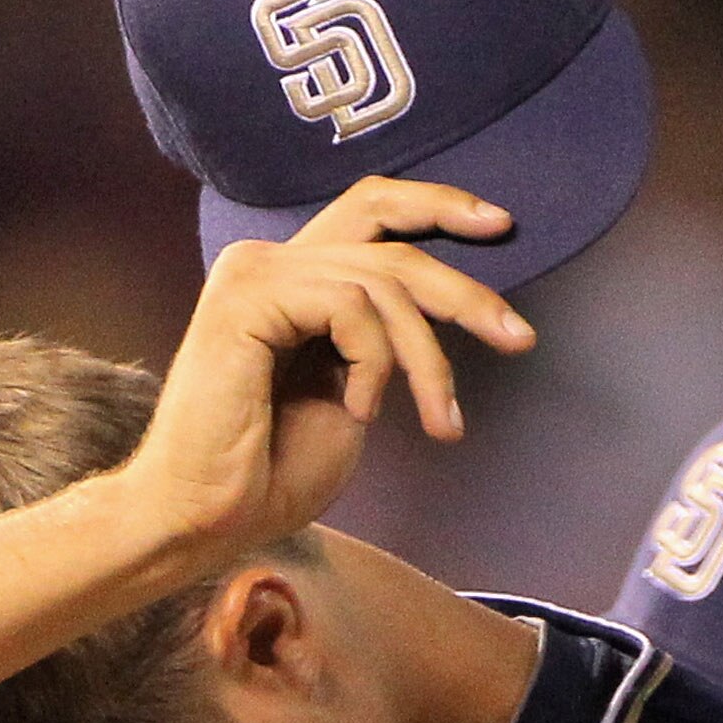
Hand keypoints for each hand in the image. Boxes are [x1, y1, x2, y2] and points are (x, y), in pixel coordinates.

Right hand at [124, 179, 535, 569]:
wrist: (204, 518)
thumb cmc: (270, 475)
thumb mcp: (351, 396)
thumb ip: (380, 343)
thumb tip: (434, 311)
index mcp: (292, 281)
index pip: (369, 211)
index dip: (436, 205)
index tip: (501, 226)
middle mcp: (269, 262)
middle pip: (391, 240)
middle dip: (464, 289)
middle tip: (518, 337)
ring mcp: (255, 272)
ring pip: (384, 283)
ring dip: (428, 360)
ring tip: (438, 422)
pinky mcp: (248, 296)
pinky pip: (352, 306)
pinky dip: (375, 365)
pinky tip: (360, 412)